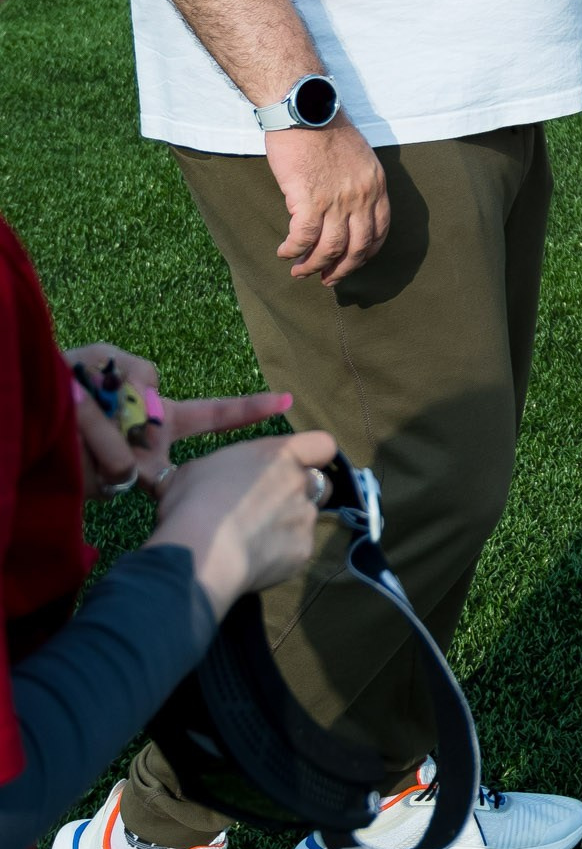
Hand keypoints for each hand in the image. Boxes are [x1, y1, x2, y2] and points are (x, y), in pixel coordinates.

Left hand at [65, 345, 292, 497]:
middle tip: (87, 414)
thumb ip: (134, 376)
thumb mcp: (98, 360)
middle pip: (159, 433)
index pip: (212, 414)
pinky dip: (91, 444)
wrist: (18, 424)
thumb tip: (143, 420)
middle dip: (124, 425)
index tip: (288, 402)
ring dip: (96, 433)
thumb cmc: (58, 384)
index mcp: (158, 415)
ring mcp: (128, 467)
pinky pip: (115, 467)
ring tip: (67, 420)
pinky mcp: (106, 487)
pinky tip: (68, 437)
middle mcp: (150, 444)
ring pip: (131, 454)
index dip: (250, 409)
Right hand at [148, 428, 340, 610]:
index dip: (314, 454)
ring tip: (256, 537)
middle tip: (274, 505)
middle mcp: (300, 482)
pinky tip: (257, 558)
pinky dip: (283, 553)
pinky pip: (298, 548)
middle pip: (320, 483)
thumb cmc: (194, 502)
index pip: (322, 444)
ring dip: (289, 524)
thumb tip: (205, 477)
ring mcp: (304, 518)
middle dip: (305, 492)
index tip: (300, 465)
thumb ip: (220, 468)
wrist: (202, 551)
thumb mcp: (197, 469)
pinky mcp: (303, 551)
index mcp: (279, 454)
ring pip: (307, 518)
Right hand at [268, 117, 389, 284]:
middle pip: (358, 248)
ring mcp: (336, 200)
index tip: (353, 262)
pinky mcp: (309, 199)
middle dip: (342, 269)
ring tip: (300, 271)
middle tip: (328, 280)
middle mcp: (361, 196)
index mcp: (376, 185)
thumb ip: (357, 183)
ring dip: (314, 266)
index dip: (366, 252)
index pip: (380, 230)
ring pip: (329, 249)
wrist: (305, 109)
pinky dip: (293, 250)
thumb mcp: (358, 155)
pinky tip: (285, 252)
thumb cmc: (325, 127)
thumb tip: (345, 208)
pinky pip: (303, 238)